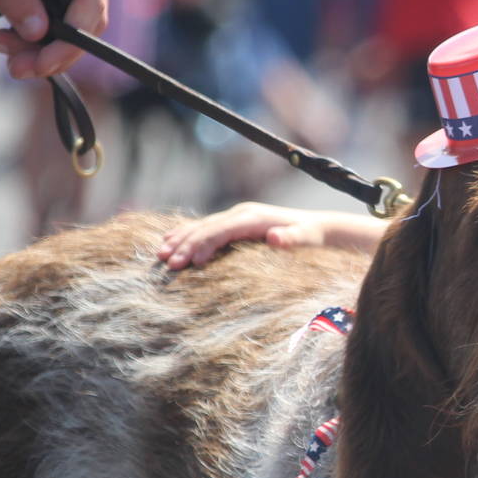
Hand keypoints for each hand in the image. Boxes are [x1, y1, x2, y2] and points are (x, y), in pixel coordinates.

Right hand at [157, 203, 331, 268]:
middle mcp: (241, 214)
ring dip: (180, 239)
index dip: (204, 244)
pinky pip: (206, 228)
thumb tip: (275, 237)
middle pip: (206, 228)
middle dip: (185, 244)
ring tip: (160, 254)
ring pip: (201, 226)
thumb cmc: (311, 237)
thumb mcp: (307, 239)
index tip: (190, 262)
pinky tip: (170, 241)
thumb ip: (292, 239)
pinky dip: (187, 234)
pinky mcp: (235, 224)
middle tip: (167, 263)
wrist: (317, 227)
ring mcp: (236, 217)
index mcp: (253, 218)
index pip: (221, 230)